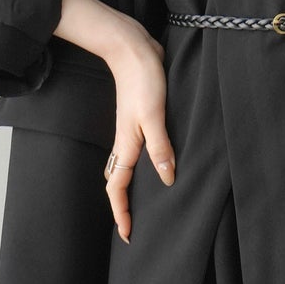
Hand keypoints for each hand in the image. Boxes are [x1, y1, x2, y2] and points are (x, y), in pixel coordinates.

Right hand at [101, 23, 175, 244]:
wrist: (132, 49)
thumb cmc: (143, 80)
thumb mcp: (155, 116)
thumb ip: (161, 148)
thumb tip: (167, 179)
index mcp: (127, 143)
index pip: (118, 186)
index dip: (122, 212)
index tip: (128, 234)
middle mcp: (126, 140)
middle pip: (117, 180)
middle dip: (122, 205)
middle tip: (132, 226)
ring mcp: (131, 129)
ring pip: (125, 166)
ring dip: (129, 186)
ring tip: (140, 202)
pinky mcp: (140, 117)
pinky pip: (136, 151)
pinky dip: (139, 165)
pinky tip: (154, 164)